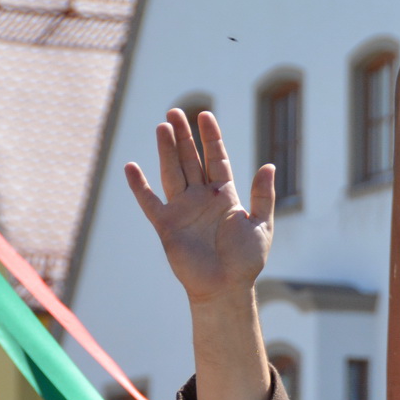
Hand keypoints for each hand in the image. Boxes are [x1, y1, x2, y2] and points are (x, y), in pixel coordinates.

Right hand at [125, 109, 274, 304]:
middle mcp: (201, 198)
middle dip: (184, 136)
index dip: (211, 137)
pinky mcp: (167, 226)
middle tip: (175, 112)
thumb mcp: (262, 225)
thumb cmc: (246, 261)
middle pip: (191, 160)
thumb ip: (264, 195)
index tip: (205, 115)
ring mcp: (183, 210)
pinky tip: (130, 167)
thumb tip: (269, 165)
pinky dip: (139, 186)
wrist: (226, 288)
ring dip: (166, 150)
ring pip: (172, 172)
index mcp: (224, 196)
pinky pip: (150, 202)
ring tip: (162, 126)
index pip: (216, 159)